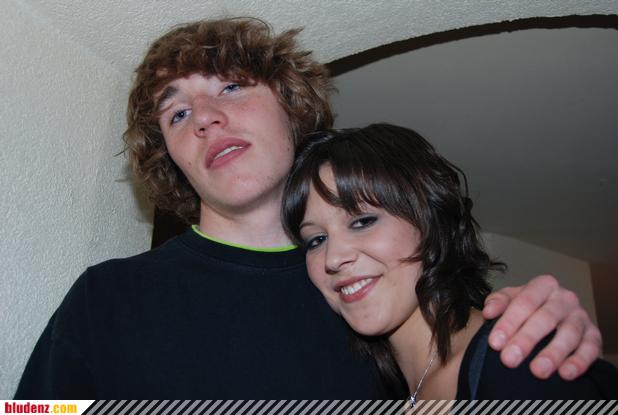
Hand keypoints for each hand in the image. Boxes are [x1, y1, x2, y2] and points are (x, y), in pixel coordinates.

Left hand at [483, 274, 601, 379]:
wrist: (556, 317)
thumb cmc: (529, 308)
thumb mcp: (511, 300)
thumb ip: (498, 302)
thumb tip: (489, 311)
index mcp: (543, 285)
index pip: (524, 302)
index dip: (508, 322)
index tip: (494, 343)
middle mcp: (565, 298)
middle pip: (545, 318)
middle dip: (526, 339)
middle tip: (509, 359)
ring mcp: (581, 316)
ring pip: (569, 334)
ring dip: (553, 354)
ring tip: (537, 371)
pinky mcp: (594, 336)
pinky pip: (590, 348)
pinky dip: (579, 362)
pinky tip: (565, 374)